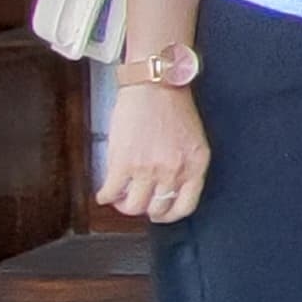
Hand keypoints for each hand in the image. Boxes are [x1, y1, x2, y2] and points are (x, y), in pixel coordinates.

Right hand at [99, 82, 209, 223]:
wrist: (155, 86)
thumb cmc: (174, 108)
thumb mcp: (194, 140)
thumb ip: (186, 165)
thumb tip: (169, 187)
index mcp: (196, 165)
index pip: (185, 207)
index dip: (169, 214)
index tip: (160, 213)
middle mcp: (174, 171)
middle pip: (156, 209)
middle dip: (145, 208)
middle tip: (137, 201)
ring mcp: (148, 169)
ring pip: (133, 206)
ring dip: (124, 205)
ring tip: (120, 197)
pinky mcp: (123, 163)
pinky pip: (112, 192)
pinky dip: (105, 197)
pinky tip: (104, 193)